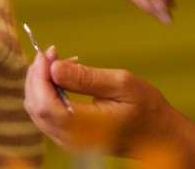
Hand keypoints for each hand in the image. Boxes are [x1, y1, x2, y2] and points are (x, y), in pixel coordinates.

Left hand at [24, 49, 178, 154]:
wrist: (159, 135)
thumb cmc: (146, 108)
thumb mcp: (121, 84)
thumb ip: (85, 77)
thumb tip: (54, 67)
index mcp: (84, 127)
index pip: (44, 104)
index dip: (39, 76)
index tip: (48, 53)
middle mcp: (71, 139)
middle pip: (35, 107)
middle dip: (36, 76)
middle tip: (50, 52)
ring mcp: (68, 142)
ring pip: (36, 112)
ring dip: (40, 84)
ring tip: (56, 61)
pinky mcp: (69, 138)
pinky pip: (46, 115)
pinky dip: (46, 93)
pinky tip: (60, 77)